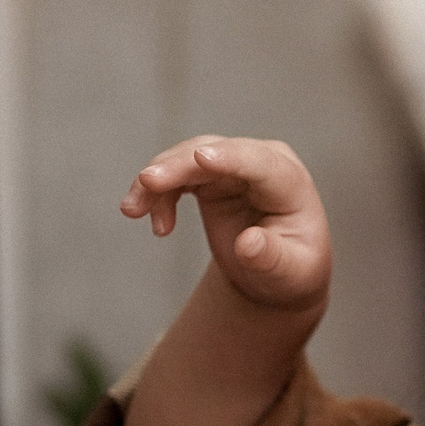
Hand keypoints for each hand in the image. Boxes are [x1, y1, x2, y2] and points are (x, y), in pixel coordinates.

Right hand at [121, 135, 330, 314]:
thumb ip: (271, 259)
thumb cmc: (292, 269)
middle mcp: (261, 162)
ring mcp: (233, 165)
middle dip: (177, 167)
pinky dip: (157, 194)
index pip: (257, 162)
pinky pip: (176, 175)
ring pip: (187, 158)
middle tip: (146, 183)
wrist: (278, 271)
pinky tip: (158, 226)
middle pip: (213, 152)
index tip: (200, 157)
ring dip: (156, 181)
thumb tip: (248, 244)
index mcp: (289, 182)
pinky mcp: (210, 175)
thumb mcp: (290, 273)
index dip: (229, 157)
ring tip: (132, 210)